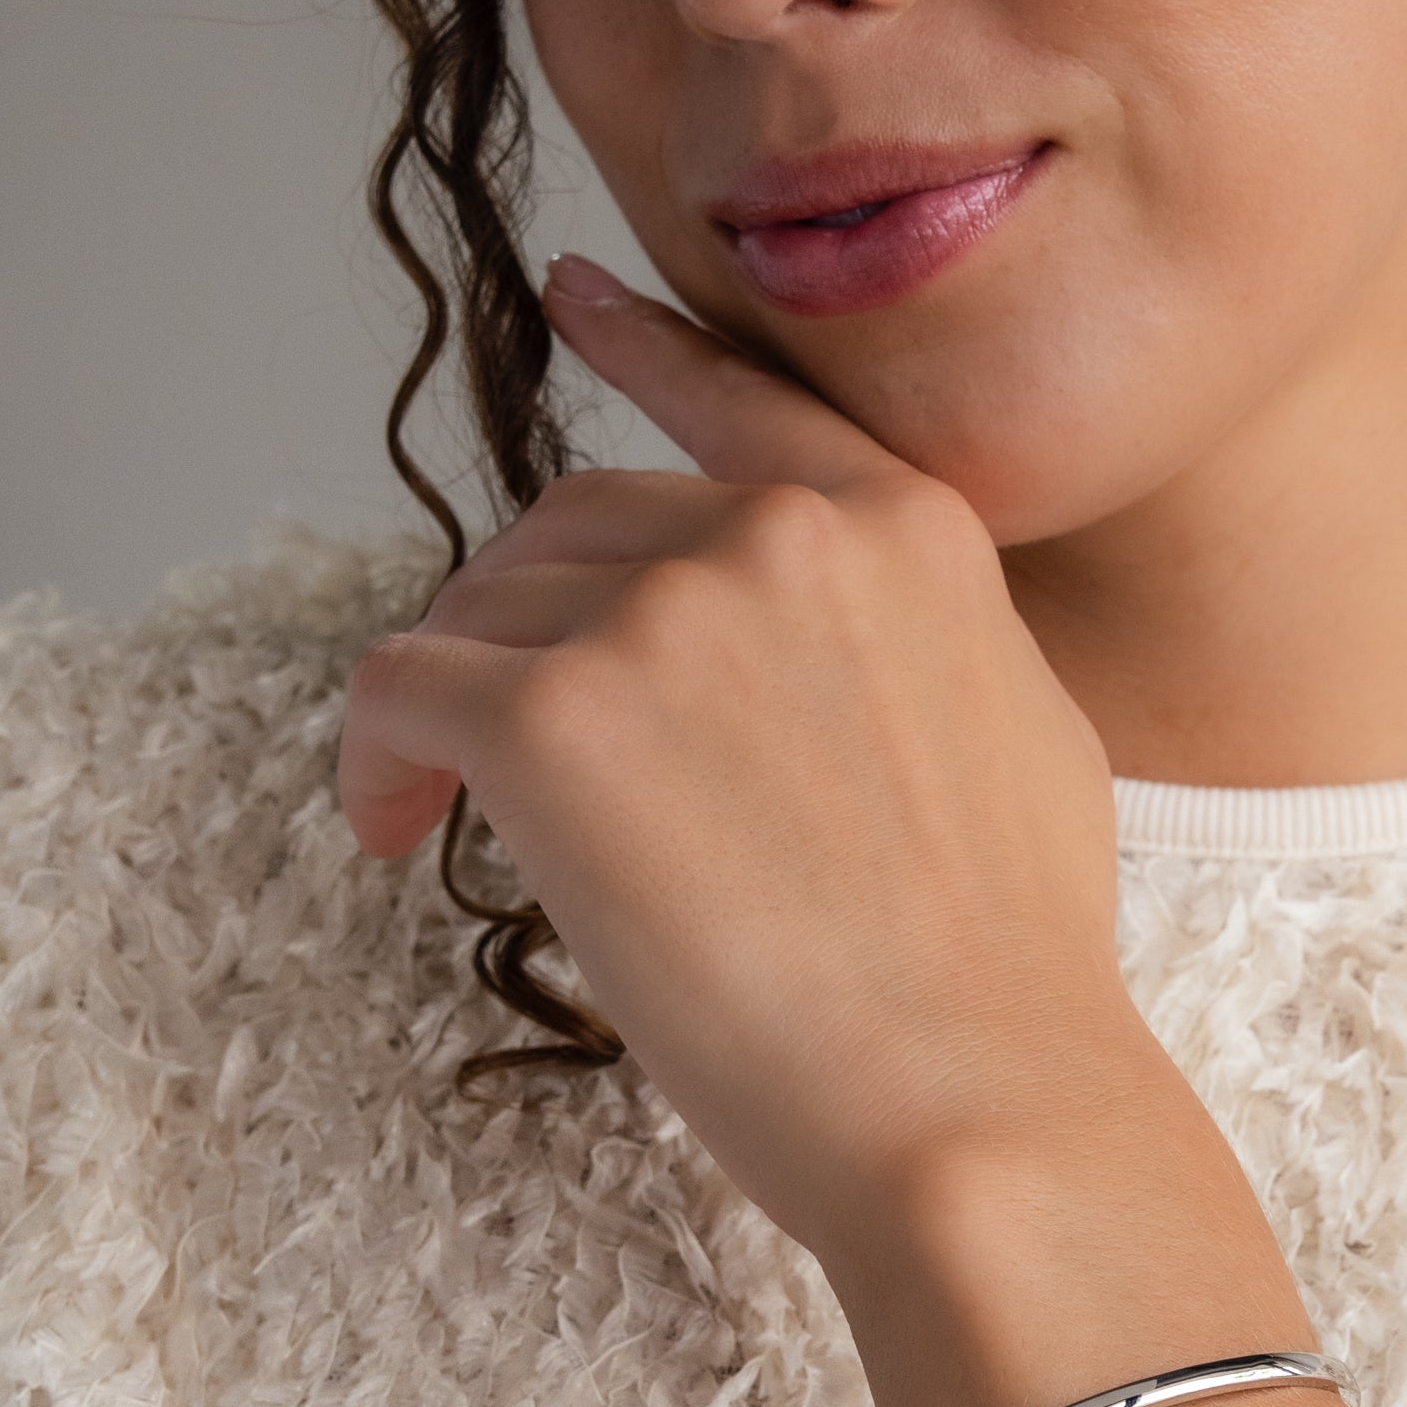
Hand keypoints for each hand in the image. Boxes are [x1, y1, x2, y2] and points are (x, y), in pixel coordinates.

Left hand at [337, 253, 1148, 1273]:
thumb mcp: (1030, 746)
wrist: (979, 1106)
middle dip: (534, 624)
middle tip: (519, 748)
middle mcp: (781, 540)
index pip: (745, 402)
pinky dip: (376, 757)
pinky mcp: (554, 719)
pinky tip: (389, 830)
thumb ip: (931, 652)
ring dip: (461, 703)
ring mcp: (664, 619)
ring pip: (484, 609)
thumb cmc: (1012, 980)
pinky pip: (403, 690)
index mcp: (906, 533)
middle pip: (579, 527)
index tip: (570, 300)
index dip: (645, 350)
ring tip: (455, 821)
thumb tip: (868, 659)